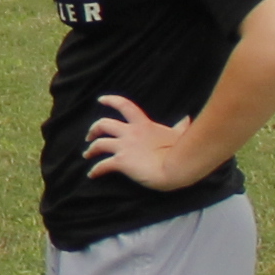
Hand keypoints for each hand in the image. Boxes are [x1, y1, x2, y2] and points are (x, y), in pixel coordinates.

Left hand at [82, 93, 203, 189]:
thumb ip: (180, 127)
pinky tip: (92, 175)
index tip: (101, 99)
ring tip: (87, 155)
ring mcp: (124, 147)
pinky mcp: (121, 162)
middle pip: (104, 124)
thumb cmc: (181, 151)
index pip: (125, 106)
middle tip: (89, 136)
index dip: (111, 100)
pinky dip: (95, 170)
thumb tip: (187, 119)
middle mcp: (131, 133)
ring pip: (99, 144)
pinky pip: (102, 166)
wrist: (176, 167)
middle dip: (94, 129)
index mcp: (143, 125)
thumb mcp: (179, 135)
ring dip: (91, 149)